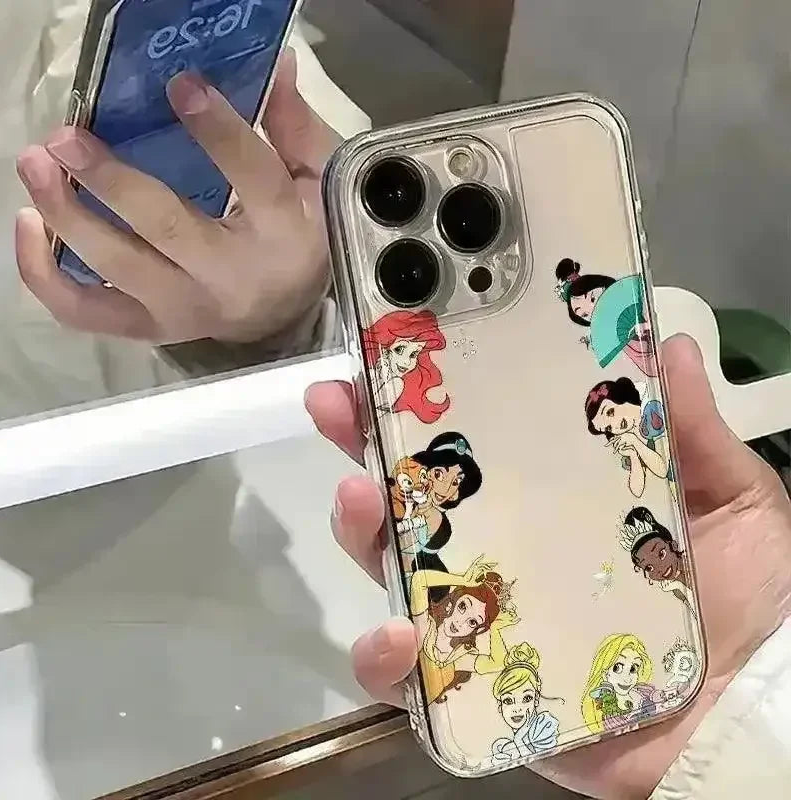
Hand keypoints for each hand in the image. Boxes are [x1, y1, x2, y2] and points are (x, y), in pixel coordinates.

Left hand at [15, 51, 336, 344]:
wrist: (282, 315)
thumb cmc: (297, 240)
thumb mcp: (314, 183)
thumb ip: (293, 127)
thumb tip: (274, 62)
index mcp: (281, 235)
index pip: (253, 179)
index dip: (217, 132)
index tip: (180, 85)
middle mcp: (230, 278)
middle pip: (167, 229)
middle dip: (111, 181)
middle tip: (65, 138)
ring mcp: (183, 308)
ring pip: (117, 269)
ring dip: (68, 217)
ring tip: (35, 165)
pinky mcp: (149, 327)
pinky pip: (88, 313)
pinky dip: (45, 276)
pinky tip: (30, 225)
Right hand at [305, 336, 790, 797]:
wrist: (755, 714)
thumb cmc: (747, 601)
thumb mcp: (729, 500)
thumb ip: (694, 431)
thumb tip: (665, 342)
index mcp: (549, 505)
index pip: (471, 446)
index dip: (425, 402)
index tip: (387, 357)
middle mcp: (502, 555)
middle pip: (411, 499)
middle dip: (364, 447)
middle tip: (338, 405)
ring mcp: (483, 622)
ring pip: (394, 573)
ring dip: (361, 533)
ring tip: (359, 498)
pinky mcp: (479, 693)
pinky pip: (411, 680)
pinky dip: (385, 657)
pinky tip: (398, 631)